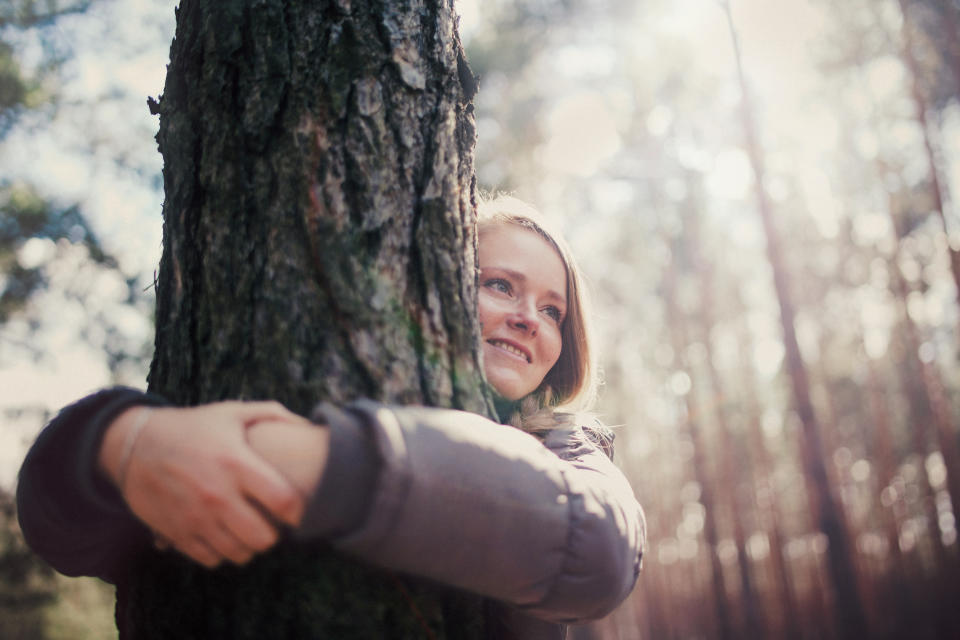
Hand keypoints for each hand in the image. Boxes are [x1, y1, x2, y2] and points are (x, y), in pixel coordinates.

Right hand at [99, 401, 307, 567]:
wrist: (135, 445)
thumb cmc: (192, 427)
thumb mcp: (232, 412)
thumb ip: (273, 414)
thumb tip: (306, 424)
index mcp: (236, 463)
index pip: (283, 500)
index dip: (298, 510)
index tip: (296, 510)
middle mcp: (217, 495)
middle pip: (263, 538)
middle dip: (274, 534)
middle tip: (271, 524)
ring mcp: (195, 517)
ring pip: (239, 553)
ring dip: (249, 545)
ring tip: (248, 530)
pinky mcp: (176, 533)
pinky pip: (211, 559)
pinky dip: (222, 552)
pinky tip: (223, 534)